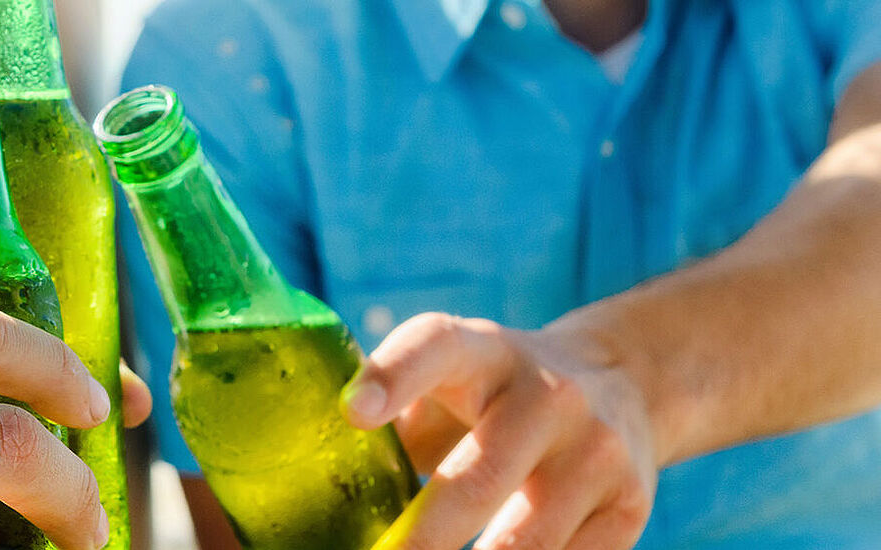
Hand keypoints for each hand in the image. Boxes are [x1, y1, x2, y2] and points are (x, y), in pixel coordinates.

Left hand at [344, 313, 656, 549]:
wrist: (624, 381)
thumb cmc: (491, 394)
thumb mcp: (447, 377)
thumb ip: (389, 410)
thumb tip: (299, 461)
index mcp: (482, 352)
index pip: (435, 347)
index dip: (394, 375)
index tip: (353, 413)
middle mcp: (547, 395)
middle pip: (478, 477)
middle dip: (423, 540)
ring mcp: (596, 451)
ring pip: (526, 540)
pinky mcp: (630, 505)